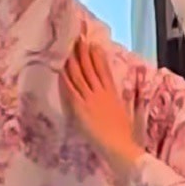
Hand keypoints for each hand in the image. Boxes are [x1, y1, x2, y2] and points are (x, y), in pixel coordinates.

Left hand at [59, 35, 141, 179]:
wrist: (120, 146)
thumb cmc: (123, 134)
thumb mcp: (121, 111)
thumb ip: (114, 100)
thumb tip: (110, 95)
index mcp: (113, 93)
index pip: (104, 70)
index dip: (98, 57)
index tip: (94, 45)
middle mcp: (101, 92)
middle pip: (91, 68)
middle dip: (84, 53)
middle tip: (79, 40)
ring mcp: (90, 99)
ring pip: (80, 75)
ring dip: (74, 61)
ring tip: (69, 49)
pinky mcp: (81, 108)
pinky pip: (71, 90)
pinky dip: (66, 78)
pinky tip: (61, 70)